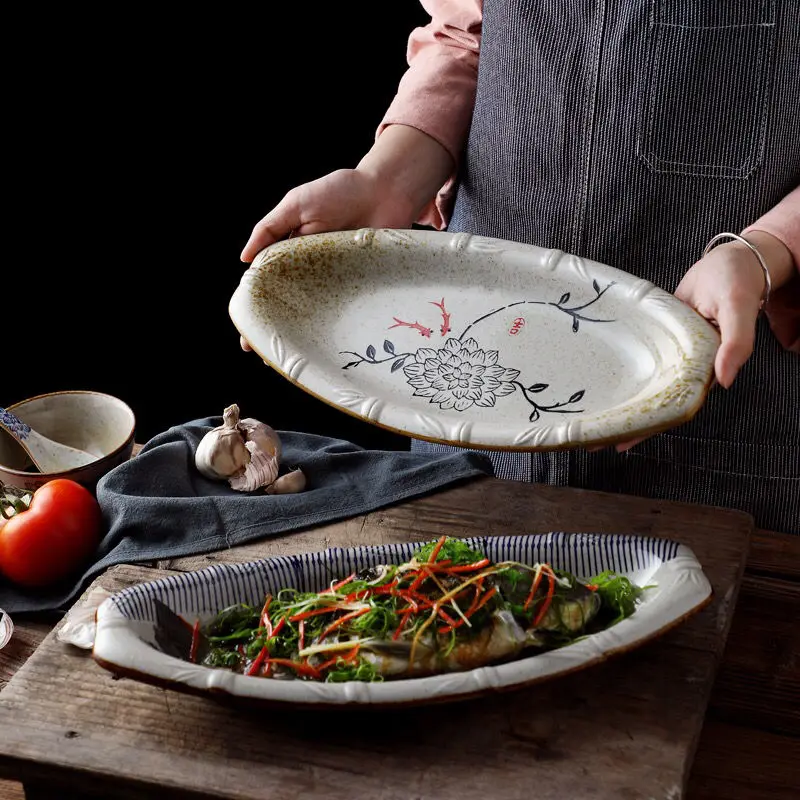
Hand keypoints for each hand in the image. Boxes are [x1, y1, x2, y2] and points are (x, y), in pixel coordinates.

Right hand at [238, 124, 454, 351]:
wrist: (386, 190)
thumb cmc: (341, 191)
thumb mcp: (297, 204)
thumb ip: (269, 228)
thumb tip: (244, 259)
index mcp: (293, 253)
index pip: (270, 286)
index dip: (257, 310)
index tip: (247, 335)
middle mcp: (314, 270)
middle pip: (291, 307)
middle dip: (277, 332)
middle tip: (264, 354)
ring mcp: (339, 280)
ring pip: (318, 315)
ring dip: (306, 338)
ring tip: (293, 359)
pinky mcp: (362, 285)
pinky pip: (348, 309)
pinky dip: (340, 328)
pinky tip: (328, 345)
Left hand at [610, 231, 789, 452]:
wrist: (731, 262)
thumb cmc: (737, 282)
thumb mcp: (738, 309)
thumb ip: (736, 343)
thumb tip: (725, 380)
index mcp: (703, 370)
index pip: (671, 409)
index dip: (647, 428)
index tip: (620, 444)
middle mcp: (684, 368)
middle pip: (651, 403)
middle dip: (623, 423)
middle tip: (588, 440)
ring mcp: (670, 354)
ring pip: (642, 385)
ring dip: (620, 401)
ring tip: (589, 418)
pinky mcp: (659, 338)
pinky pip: (640, 359)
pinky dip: (624, 371)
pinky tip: (604, 380)